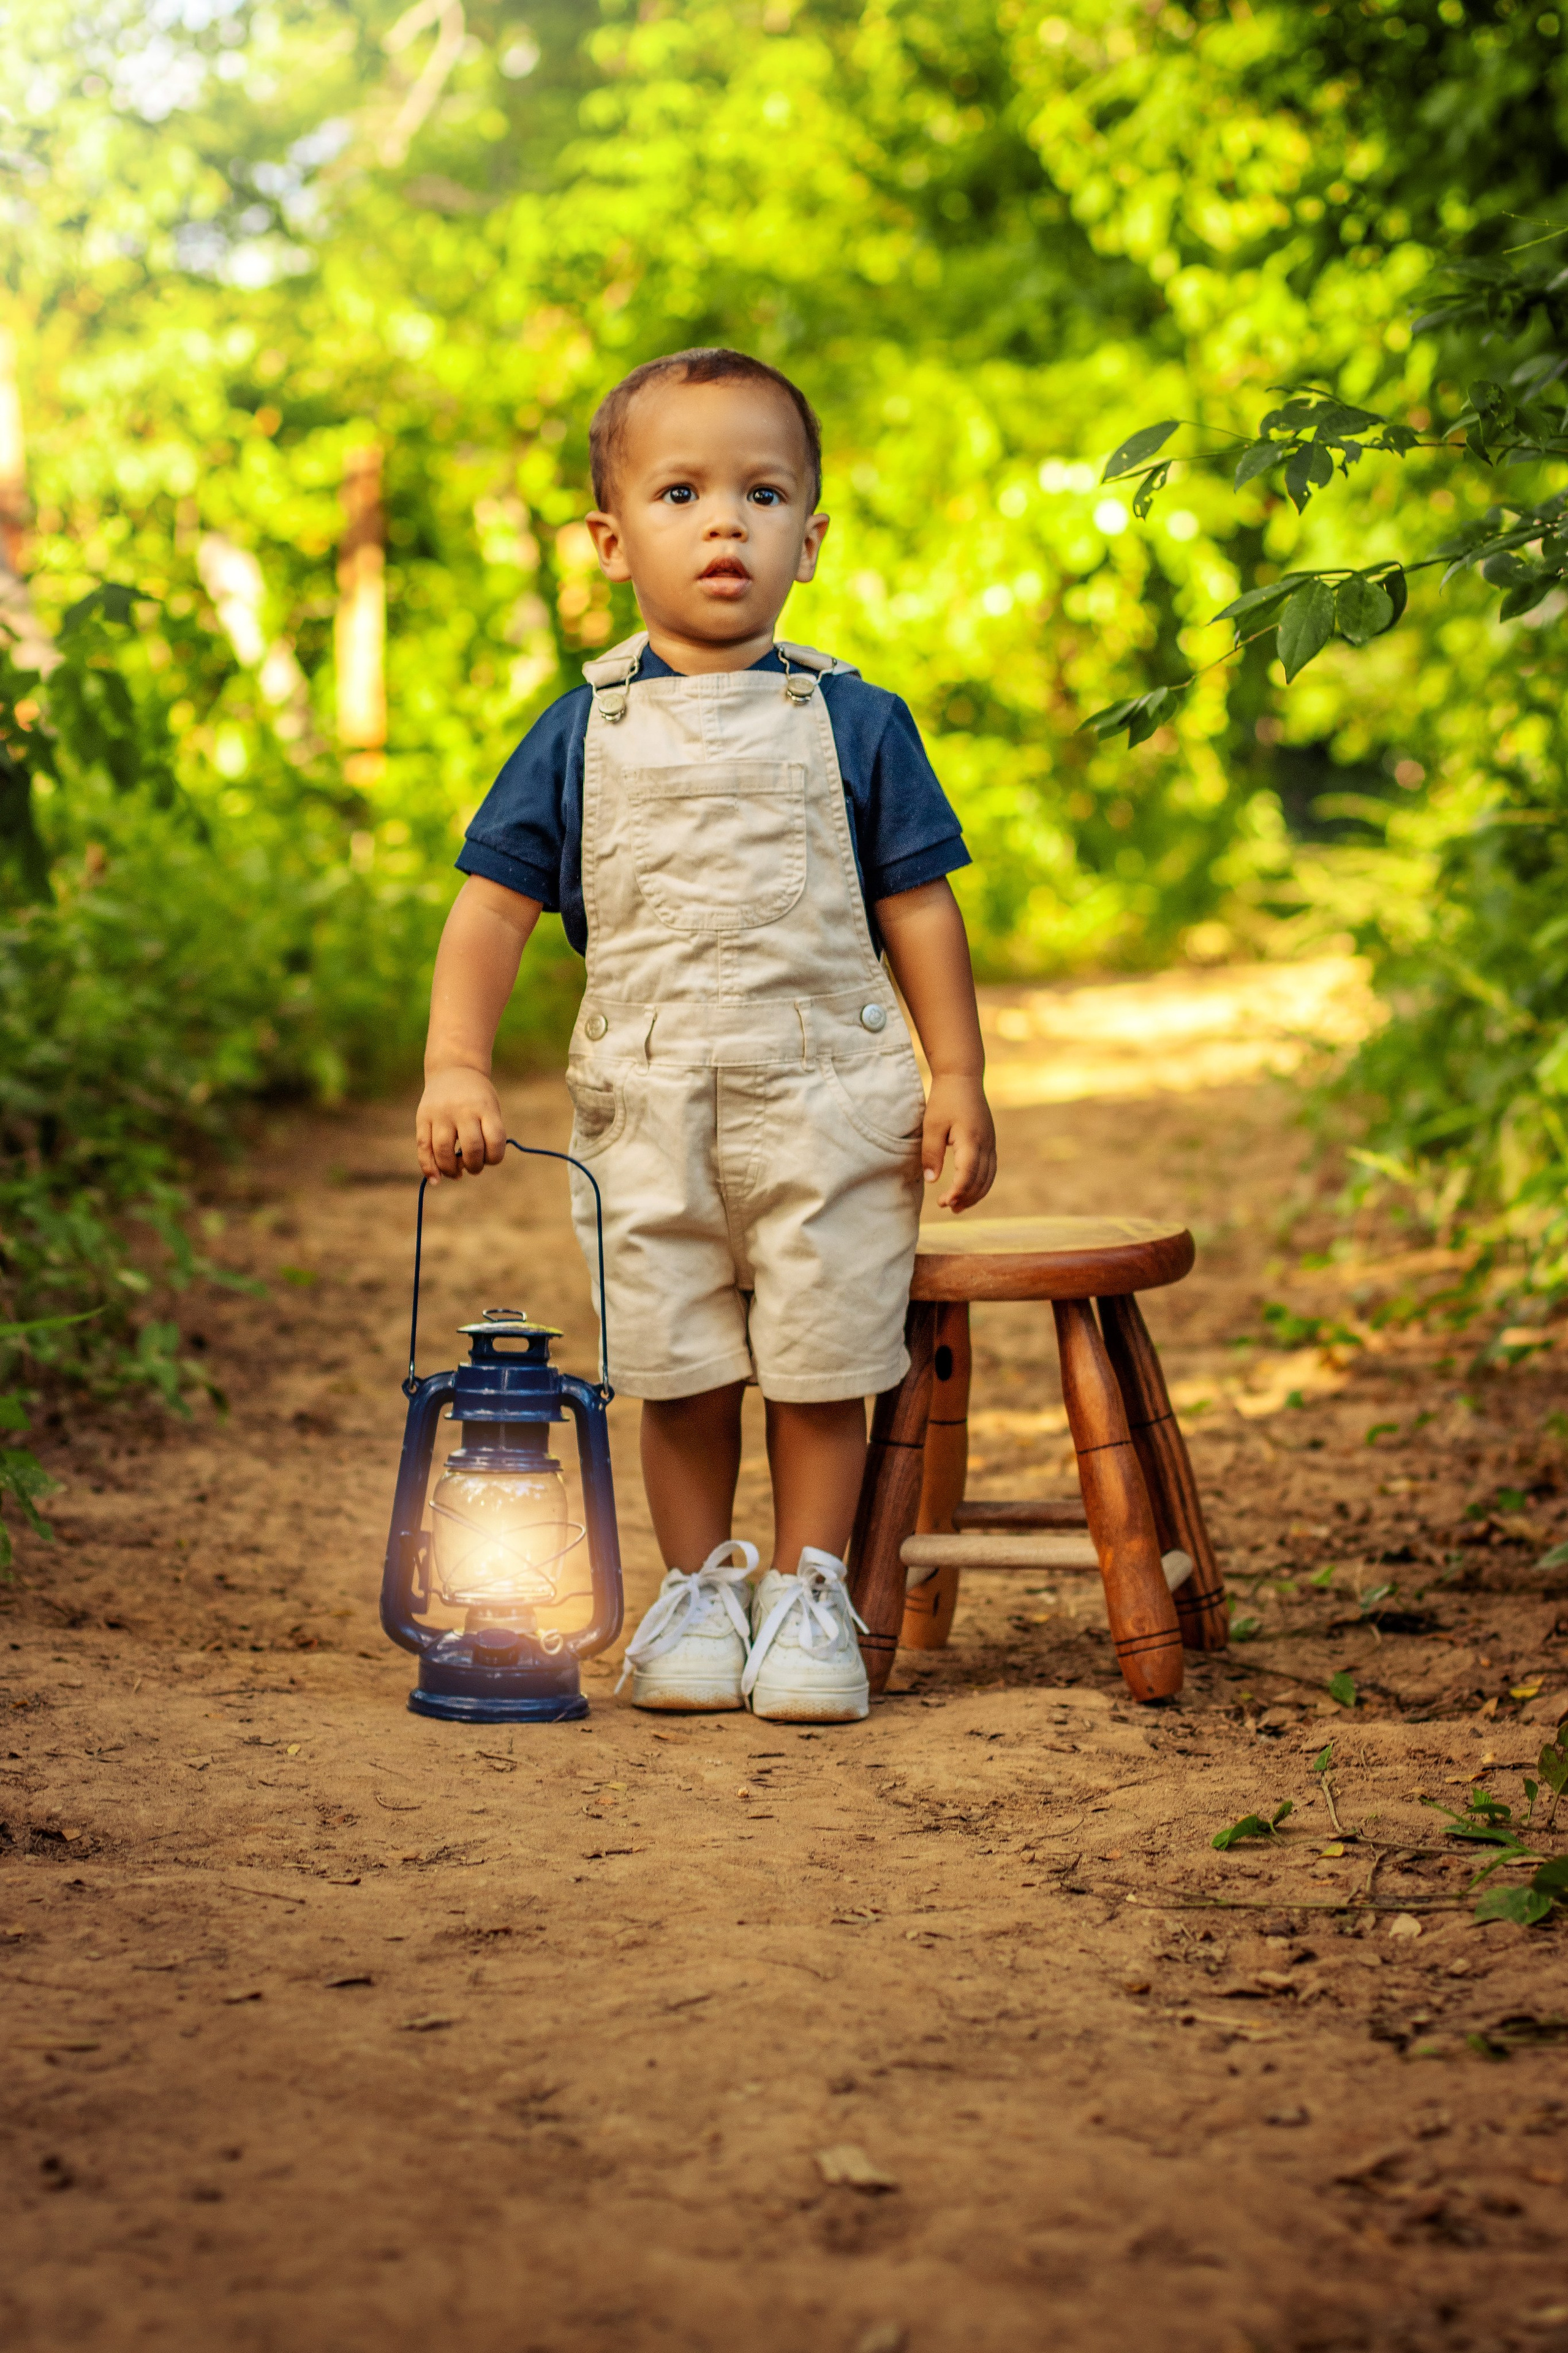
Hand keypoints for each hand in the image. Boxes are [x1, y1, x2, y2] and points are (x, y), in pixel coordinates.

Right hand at [416, 1064, 506, 1179]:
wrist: (453, 1069)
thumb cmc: (477, 1098)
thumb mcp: (490, 1108)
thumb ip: (485, 1136)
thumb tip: (468, 1168)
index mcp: (485, 1107)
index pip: (495, 1139)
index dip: (495, 1157)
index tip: (491, 1159)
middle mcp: (462, 1109)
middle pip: (471, 1147)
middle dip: (474, 1166)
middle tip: (472, 1167)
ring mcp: (440, 1113)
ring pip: (444, 1150)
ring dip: (451, 1169)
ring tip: (456, 1173)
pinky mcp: (422, 1117)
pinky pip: (423, 1146)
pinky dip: (428, 1166)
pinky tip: (435, 1179)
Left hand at [921, 1073, 996, 1212]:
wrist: (962, 1077)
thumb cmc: (944, 1100)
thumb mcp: (932, 1125)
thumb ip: (931, 1153)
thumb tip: (932, 1181)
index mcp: (971, 1139)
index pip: (967, 1175)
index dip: (957, 1192)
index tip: (943, 1202)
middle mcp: (985, 1143)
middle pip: (981, 1180)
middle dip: (965, 1197)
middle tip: (947, 1207)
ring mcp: (990, 1142)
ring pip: (988, 1177)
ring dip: (975, 1194)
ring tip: (957, 1206)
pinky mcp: (990, 1141)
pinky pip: (991, 1169)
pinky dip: (982, 1183)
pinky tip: (969, 1190)